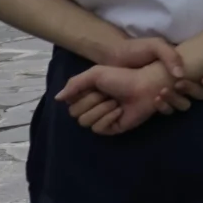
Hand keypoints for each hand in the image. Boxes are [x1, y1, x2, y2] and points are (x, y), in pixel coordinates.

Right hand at [56, 62, 200, 134]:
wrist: (145, 85)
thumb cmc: (122, 77)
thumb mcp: (96, 74)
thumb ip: (74, 84)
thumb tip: (57, 98)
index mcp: (86, 95)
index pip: (70, 103)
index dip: (81, 95)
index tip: (96, 87)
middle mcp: (92, 107)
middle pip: (75, 114)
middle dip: (92, 101)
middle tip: (108, 94)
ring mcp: (102, 118)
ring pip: (85, 122)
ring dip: (101, 109)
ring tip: (116, 102)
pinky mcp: (112, 128)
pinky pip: (98, 129)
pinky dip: (109, 118)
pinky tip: (120, 111)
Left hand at [97, 37, 202, 105]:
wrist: (113, 59)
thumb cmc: (137, 49)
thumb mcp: (156, 46)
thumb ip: (171, 56)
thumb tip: (181, 74)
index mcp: (183, 66)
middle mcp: (179, 81)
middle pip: (200, 93)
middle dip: (194, 90)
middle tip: (179, 84)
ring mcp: (167, 94)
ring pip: (184, 104)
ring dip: (178, 99)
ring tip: (163, 92)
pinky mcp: (154, 104)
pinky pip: (167, 111)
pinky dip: (165, 107)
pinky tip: (156, 99)